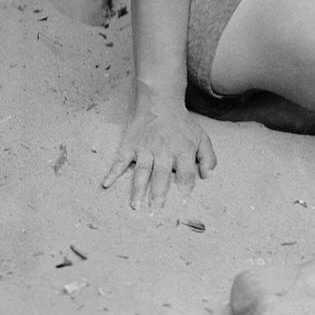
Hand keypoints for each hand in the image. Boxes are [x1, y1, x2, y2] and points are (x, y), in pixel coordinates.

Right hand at [102, 92, 215, 209]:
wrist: (161, 102)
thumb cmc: (182, 124)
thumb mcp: (201, 136)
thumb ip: (208, 157)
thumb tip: (208, 176)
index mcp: (182, 149)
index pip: (185, 173)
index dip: (185, 189)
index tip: (183, 204)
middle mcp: (164, 150)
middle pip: (161, 176)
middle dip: (158, 194)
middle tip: (155, 212)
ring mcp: (145, 147)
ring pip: (142, 171)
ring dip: (138, 190)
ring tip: (136, 207)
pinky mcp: (131, 145)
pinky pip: (121, 160)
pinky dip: (113, 172)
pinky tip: (106, 184)